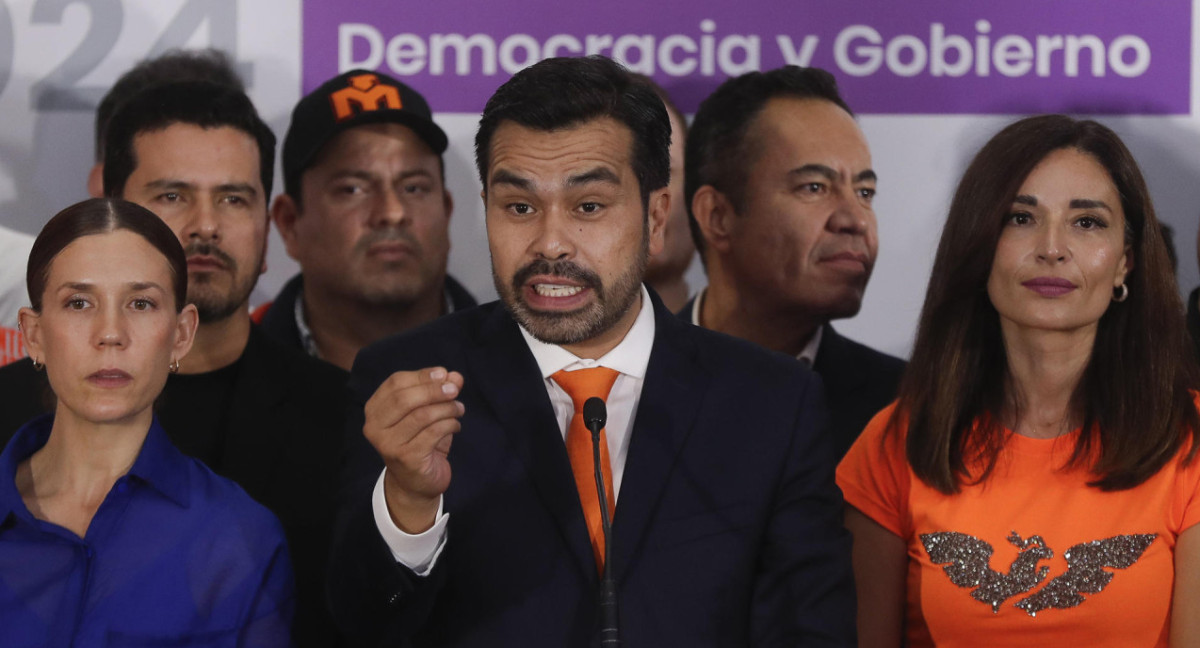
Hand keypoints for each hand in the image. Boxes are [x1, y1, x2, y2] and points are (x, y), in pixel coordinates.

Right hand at [363, 367, 464, 533]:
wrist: (415, 484)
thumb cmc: (419, 442)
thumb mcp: (427, 412)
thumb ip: (439, 391)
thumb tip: (454, 376)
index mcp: (375, 409)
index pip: (395, 382)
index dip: (422, 375)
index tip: (444, 374)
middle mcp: (375, 427)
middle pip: (405, 398)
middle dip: (435, 390)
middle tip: (455, 390)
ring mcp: (388, 444)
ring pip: (422, 415)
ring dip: (447, 408)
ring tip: (459, 409)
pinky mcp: (406, 458)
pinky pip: (433, 432)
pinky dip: (450, 424)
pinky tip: (455, 425)